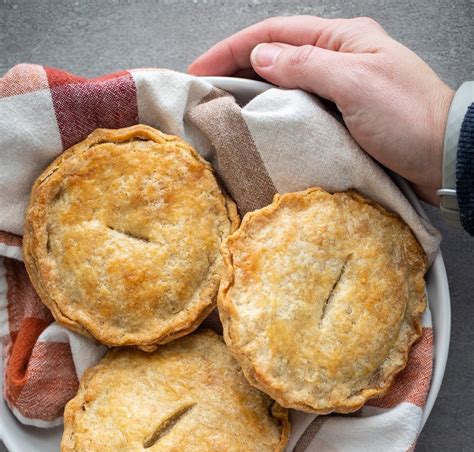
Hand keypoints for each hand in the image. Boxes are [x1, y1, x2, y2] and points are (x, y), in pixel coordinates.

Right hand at [189, 16, 453, 204]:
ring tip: (227, 110)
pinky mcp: (344, 120)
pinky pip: (301, 111)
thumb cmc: (409, 118)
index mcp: (344, 38)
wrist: (444, 158)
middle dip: (238, 69)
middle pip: (277, 56)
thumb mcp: (356, 83)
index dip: (233, 48)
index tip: (201, 69)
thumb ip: (307, 65)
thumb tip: (261, 56)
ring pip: (287, 86)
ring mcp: (342, 91)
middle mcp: (340, 59)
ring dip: (256, 94)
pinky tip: (264, 127)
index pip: (276, 34)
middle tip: (206, 91)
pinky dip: (278, 116)